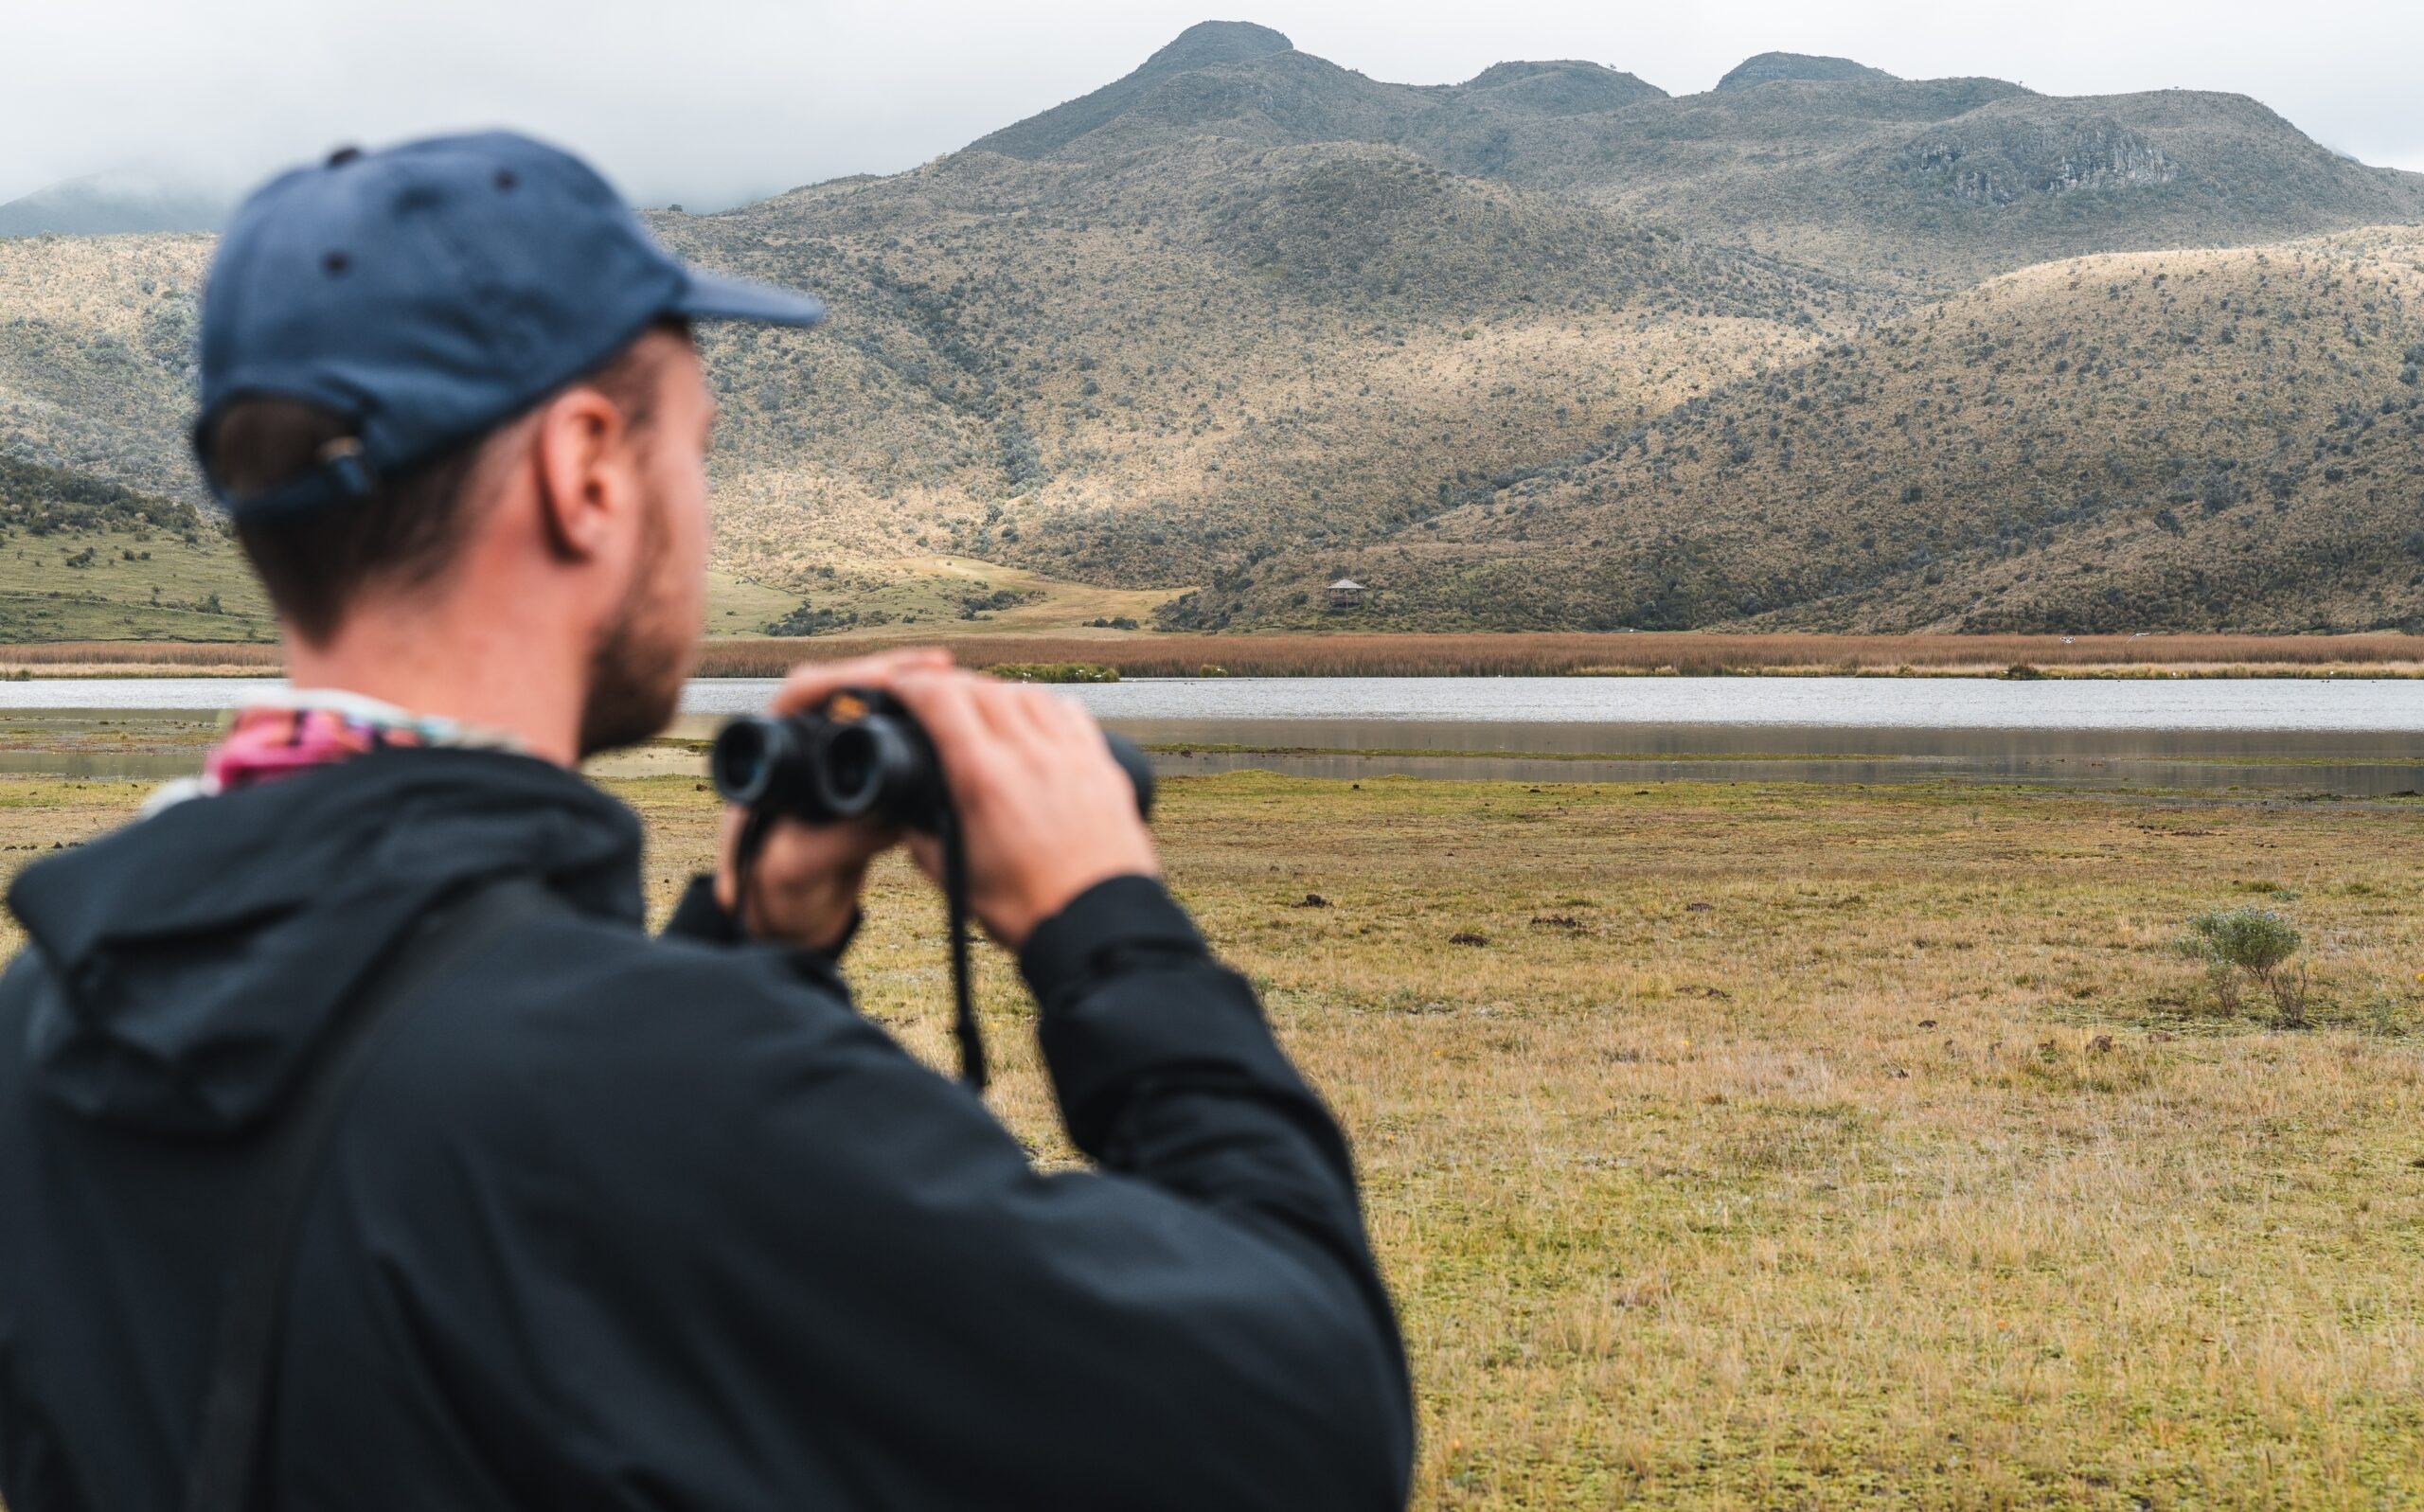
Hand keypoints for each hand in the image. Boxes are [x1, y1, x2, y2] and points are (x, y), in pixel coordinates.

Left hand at [715, 647, 952, 948]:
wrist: (794, 916)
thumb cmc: (778, 897)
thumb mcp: (797, 872)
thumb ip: (832, 845)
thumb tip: (889, 821)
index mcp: (768, 760)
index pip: (800, 696)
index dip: (844, 680)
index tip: (887, 680)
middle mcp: (793, 748)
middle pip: (838, 687)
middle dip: (889, 671)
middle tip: (938, 665)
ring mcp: (823, 758)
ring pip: (864, 705)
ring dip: (906, 689)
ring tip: (949, 678)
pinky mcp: (851, 772)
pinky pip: (881, 731)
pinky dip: (913, 718)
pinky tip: (947, 715)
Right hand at [888, 668, 1158, 950]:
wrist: (1097, 927)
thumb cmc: (1029, 909)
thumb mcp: (956, 879)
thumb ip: (921, 841)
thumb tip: (906, 820)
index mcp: (985, 778)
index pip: (941, 701)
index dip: (912, 685)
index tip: (900, 686)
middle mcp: (1029, 755)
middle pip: (982, 688)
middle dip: (949, 685)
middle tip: (935, 698)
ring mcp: (1070, 756)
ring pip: (1027, 694)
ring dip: (997, 693)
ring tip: (983, 707)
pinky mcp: (1102, 767)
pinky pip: (1071, 714)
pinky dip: (1046, 707)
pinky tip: (1036, 720)